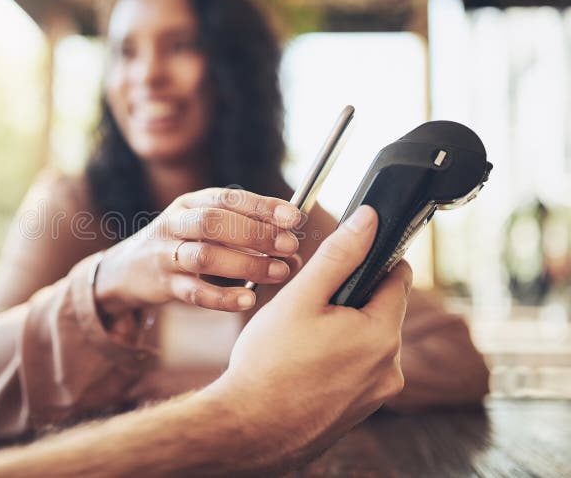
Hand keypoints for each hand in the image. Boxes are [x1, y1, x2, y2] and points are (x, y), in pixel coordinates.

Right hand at [94, 187, 302, 312]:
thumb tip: (293, 244)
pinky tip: (247, 299)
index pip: (228, 198)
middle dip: (256, 233)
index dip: (262, 206)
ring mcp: (166, 254)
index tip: (294, 217)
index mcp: (190, 203)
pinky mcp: (163, 285)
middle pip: (214, 222)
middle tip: (290, 246)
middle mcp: (176, 223)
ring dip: (246, 265)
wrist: (127, 271)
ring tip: (279, 272)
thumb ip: (242, 231)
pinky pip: (193, 292)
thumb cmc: (181, 245)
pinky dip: (222, 297)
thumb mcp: (202, 227)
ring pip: (204, 256)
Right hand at [211, 205, 411, 464]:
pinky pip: (358, 370)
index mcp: (382, 334)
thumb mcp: (300, 297)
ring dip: (344, 332)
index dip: (371, 261)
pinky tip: (304, 366)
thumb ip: (339, 254)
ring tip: (301, 340)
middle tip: (308, 307)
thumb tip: (369, 219)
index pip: (399, 277)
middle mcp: (390, 368)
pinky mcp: (361, 411)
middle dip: (351, 300)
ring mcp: (378, 394)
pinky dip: (338, 361)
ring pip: (368, 342)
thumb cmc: (268, 364)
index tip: (342, 264)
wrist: (249, 429)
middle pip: (382, 311)